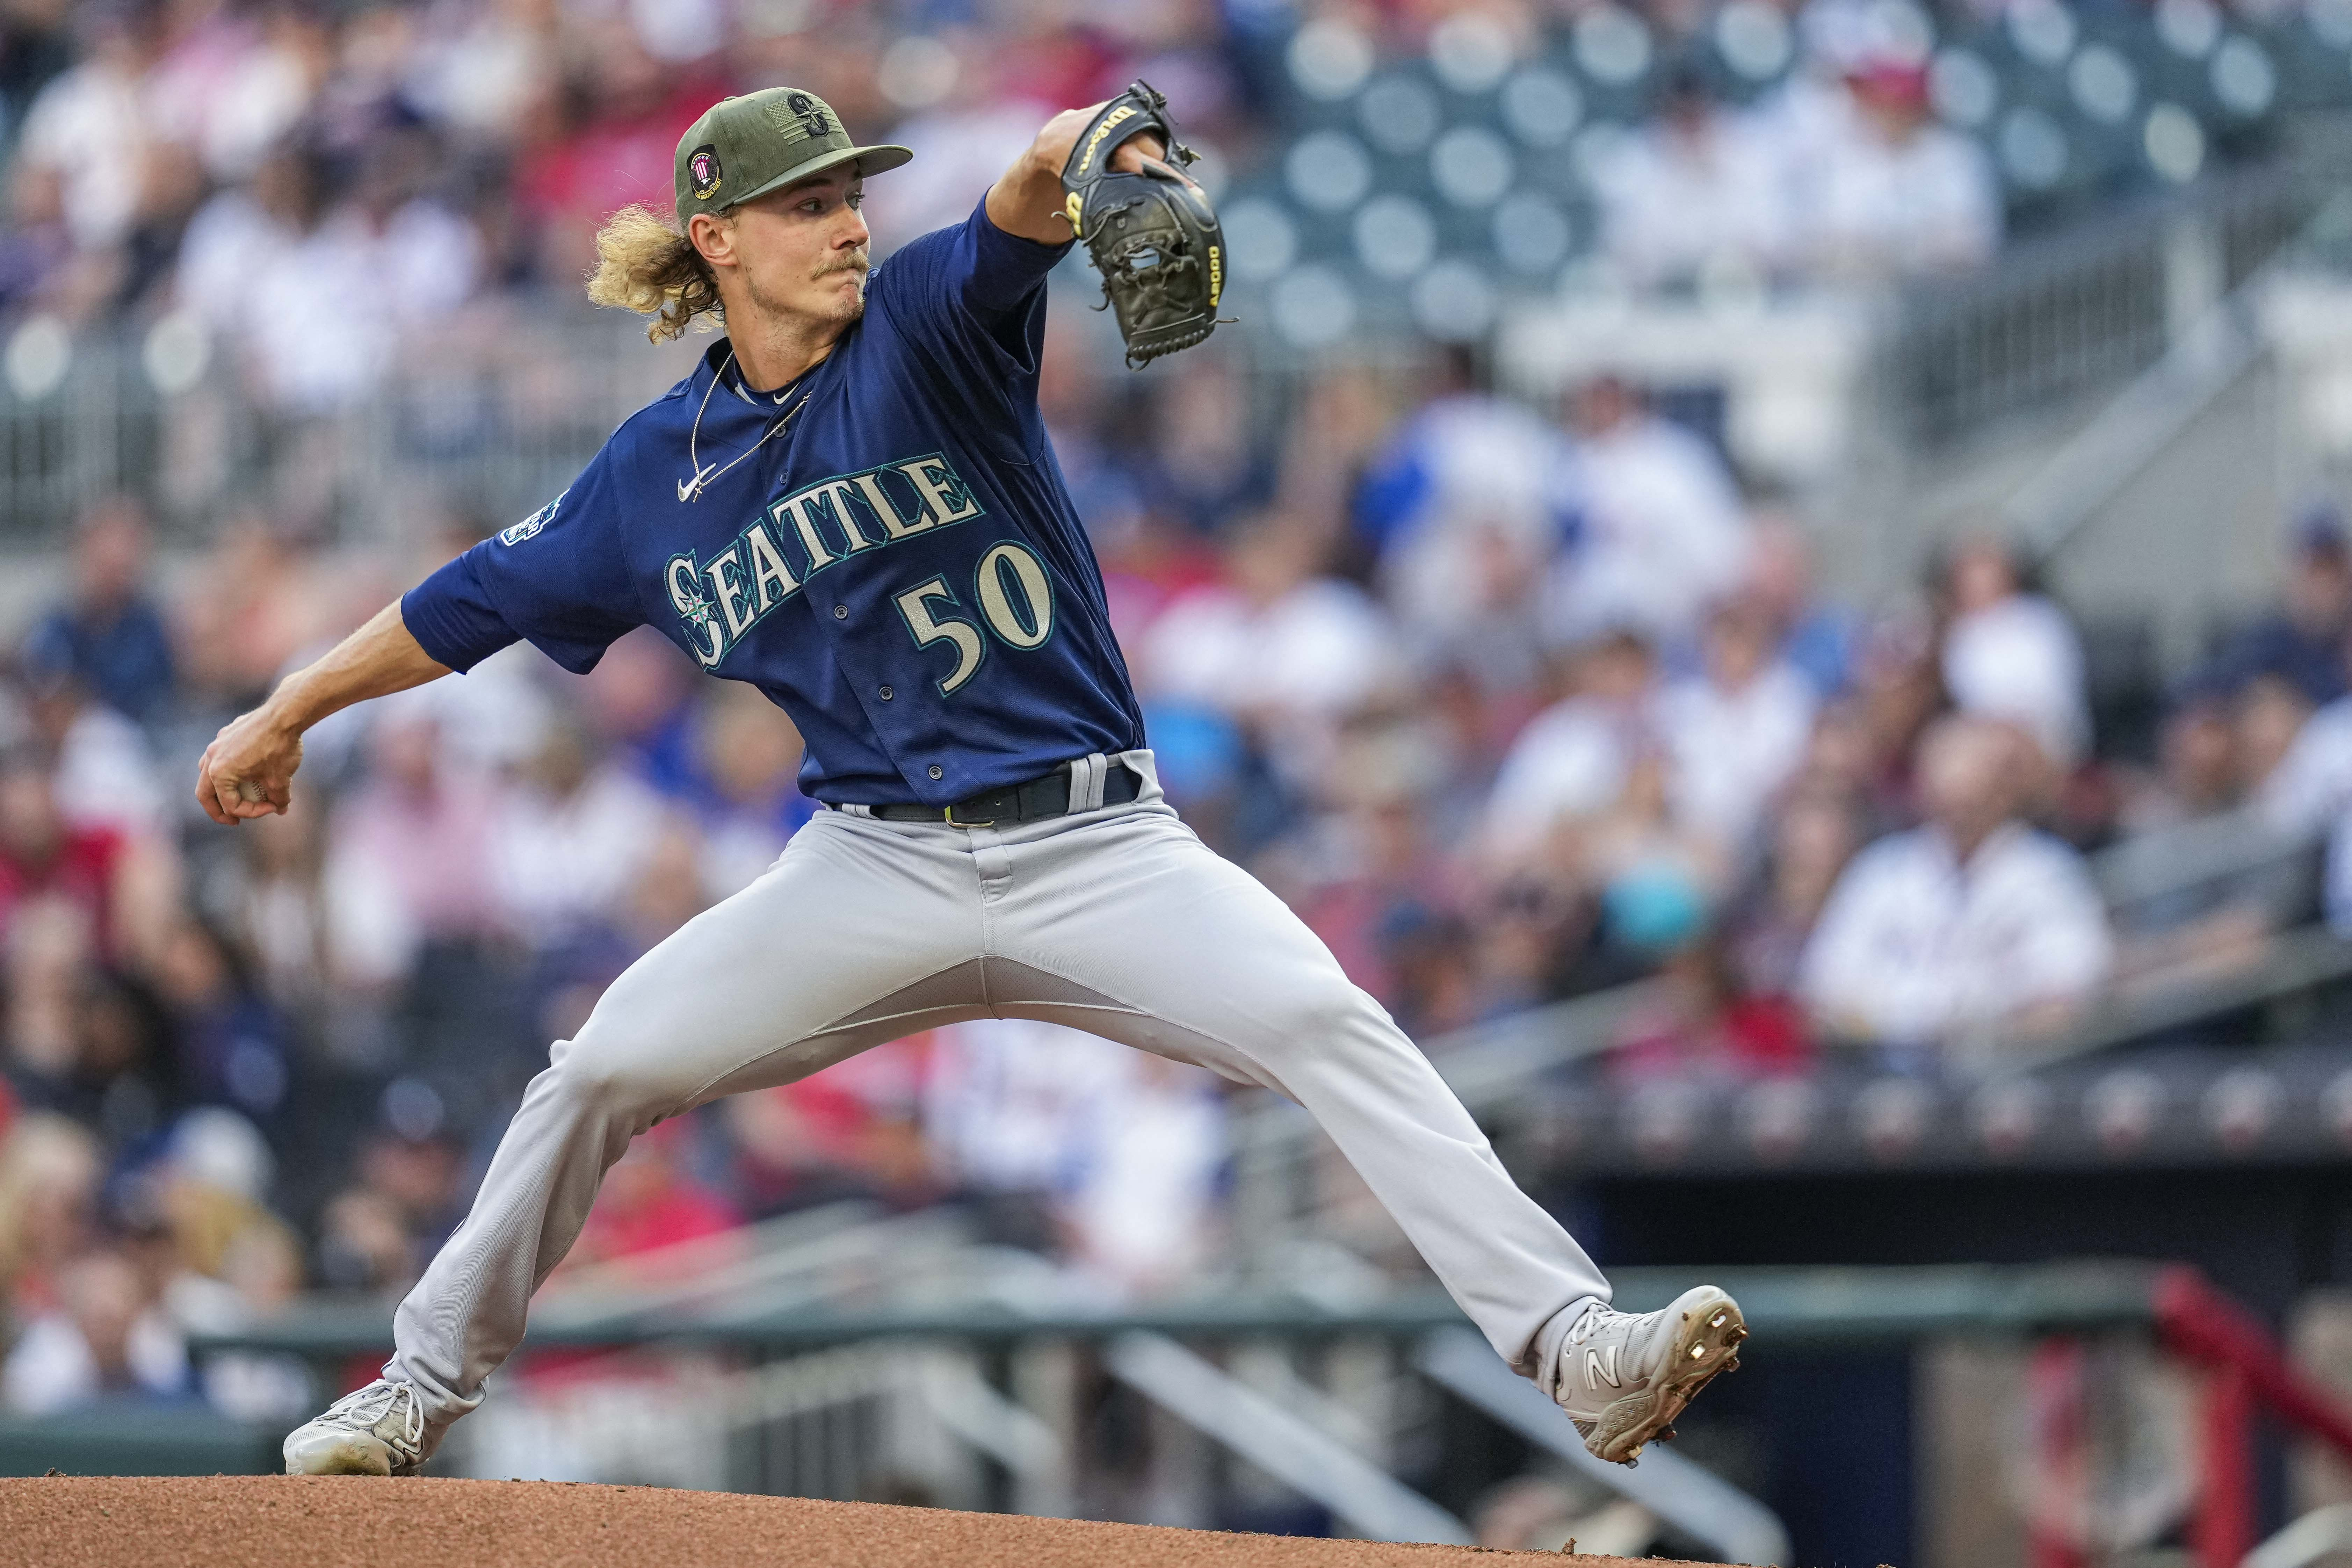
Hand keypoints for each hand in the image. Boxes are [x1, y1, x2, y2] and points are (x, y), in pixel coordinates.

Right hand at [195, 704, 301, 824]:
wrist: (285, 714)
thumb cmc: (280, 747)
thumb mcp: (281, 779)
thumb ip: (278, 798)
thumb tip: (281, 809)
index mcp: (219, 773)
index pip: (230, 805)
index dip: (253, 812)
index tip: (273, 807)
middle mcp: (211, 758)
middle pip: (205, 793)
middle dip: (218, 811)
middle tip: (232, 820)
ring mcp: (216, 744)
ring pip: (207, 772)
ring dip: (218, 788)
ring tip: (231, 797)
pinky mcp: (226, 733)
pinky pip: (219, 756)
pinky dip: (227, 769)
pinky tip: (243, 771)